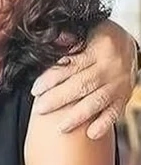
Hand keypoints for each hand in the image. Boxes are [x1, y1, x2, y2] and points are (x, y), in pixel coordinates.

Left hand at [31, 20, 137, 138]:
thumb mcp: (86, 30)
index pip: (71, 66)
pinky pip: (115, 112)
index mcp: (99, 49)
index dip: (52, 79)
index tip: (36, 90)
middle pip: (82, 86)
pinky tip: (91, 134)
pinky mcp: (124, 96)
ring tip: (61, 127)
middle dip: (59, 99)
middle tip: (40, 110)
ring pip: (97, 102)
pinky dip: (104, 124)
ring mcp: (119, 84)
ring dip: (78, 116)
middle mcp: (110, 68)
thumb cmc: (99, 35)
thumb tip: (50, 38)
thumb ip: (69, 37)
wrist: (128, 41)